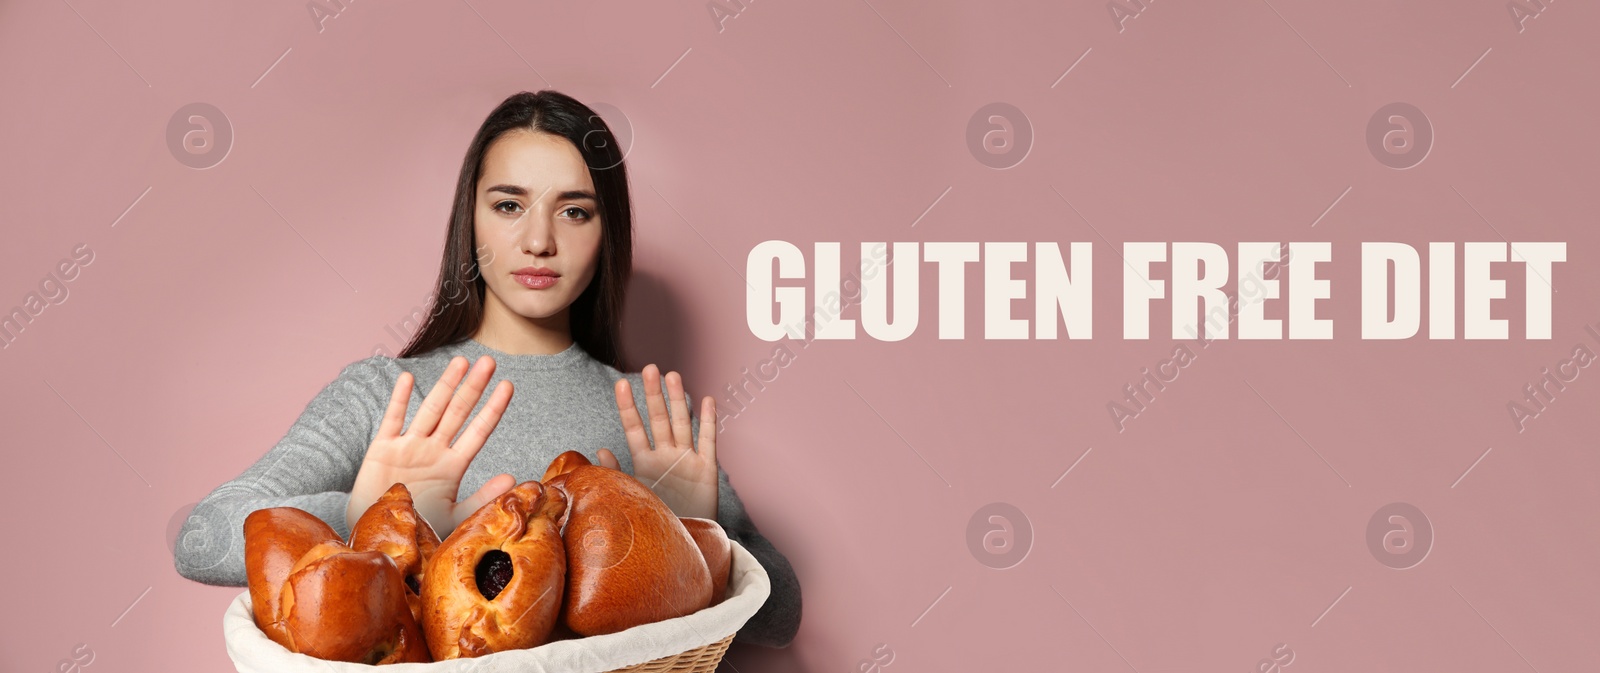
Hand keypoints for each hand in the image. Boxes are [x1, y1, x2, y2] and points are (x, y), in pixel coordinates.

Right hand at [347, 355, 516, 537]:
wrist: (378, 536)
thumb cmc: (418, 527)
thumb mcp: (454, 516)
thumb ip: (482, 498)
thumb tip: (513, 478)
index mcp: (453, 466)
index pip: (479, 431)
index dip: (493, 409)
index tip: (508, 385)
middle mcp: (433, 451)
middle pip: (458, 413)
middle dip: (474, 387)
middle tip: (490, 361)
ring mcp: (409, 447)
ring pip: (430, 410)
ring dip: (445, 386)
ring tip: (461, 361)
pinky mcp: (382, 450)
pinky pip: (392, 421)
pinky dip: (399, 400)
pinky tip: (407, 378)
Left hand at [596, 364, 717, 520]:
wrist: (682, 547)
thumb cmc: (653, 524)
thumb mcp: (629, 498)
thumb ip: (616, 474)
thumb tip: (599, 450)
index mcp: (644, 462)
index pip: (634, 428)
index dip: (628, 407)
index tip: (620, 384)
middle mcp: (665, 456)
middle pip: (659, 419)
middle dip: (653, 394)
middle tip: (649, 369)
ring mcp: (686, 461)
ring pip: (682, 423)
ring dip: (677, 400)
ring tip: (672, 376)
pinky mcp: (706, 470)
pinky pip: (708, 441)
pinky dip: (708, 422)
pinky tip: (706, 401)